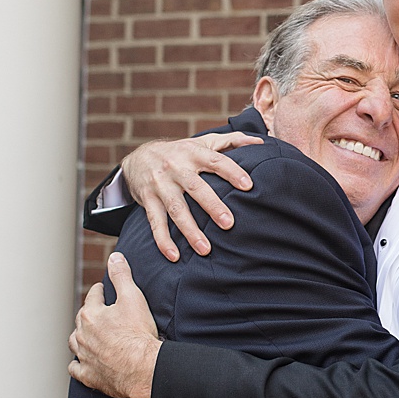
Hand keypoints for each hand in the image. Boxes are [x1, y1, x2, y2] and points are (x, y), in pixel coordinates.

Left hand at [68, 252, 160, 397]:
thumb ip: (122, 276)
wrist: (142, 368)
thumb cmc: (138, 335)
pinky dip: (78, 363)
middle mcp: (82, 334)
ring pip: (75, 343)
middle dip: (89, 314)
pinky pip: (76, 368)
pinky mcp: (88, 374)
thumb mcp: (133, 298)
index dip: (100, 292)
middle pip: (82, 319)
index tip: (103, 290)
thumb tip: (114, 257)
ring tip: (89, 336)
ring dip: (80, 338)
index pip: (93, 297)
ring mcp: (84, 355)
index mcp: (91, 315)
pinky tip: (83, 362)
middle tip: (100, 312)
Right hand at [120, 131, 260, 261]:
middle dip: (212, 206)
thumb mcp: (203, 142)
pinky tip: (174, 256)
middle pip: (195, 188)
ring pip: (176, 209)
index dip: (231, 172)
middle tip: (229, 224)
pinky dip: (163, 240)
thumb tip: (261, 141)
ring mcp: (160, 185)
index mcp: (193, 153)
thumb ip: (231, 141)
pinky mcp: (147, 200)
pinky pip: (155, 222)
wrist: (138, 157)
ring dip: (190, 230)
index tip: (248, 186)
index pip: (215, 161)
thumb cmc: (181, 152)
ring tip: (205, 249)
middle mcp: (175, 168)